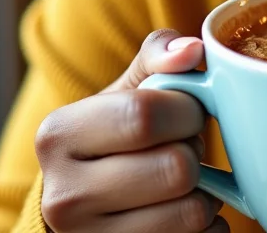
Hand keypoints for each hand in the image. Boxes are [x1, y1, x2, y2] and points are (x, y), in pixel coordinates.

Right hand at [36, 30, 228, 231]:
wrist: (83, 200)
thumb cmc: (114, 135)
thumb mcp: (126, 90)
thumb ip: (159, 58)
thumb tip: (192, 50)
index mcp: (58, 135)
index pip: (145, 116)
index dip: (186, 110)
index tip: (187, 111)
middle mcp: (64, 196)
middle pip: (175, 168)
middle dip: (195, 152)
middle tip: (182, 148)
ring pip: (192, 212)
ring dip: (206, 192)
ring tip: (181, 181)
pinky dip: (208, 225)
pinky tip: (182, 211)